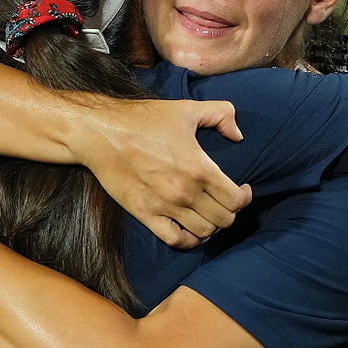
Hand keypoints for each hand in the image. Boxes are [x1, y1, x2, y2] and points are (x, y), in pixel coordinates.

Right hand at [75, 98, 251, 247]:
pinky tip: (191, 230)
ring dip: (212, 226)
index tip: (243, 190)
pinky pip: (174, 239)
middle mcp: (185, 192)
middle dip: (231, 212)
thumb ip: (222, 114)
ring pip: (203, 232)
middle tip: (226, 201)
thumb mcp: (188, 107)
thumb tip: (238, 135)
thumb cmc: (144, 119)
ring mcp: (164, 206)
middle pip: (223, 220)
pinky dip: (189, 240)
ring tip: (209, 214)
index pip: (236, 200)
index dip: (245, 197)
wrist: (102, 133)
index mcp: (199, 168)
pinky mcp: (144, 214)